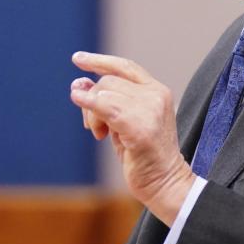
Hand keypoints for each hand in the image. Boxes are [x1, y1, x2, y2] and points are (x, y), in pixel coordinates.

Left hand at [70, 51, 194, 225]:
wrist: (165, 183)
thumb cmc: (143, 157)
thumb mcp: (124, 123)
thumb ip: (107, 103)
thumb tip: (77, 84)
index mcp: (157, 91)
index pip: (125, 66)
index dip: (100, 61)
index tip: (78, 59)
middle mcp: (156, 95)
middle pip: (108, 80)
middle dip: (92, 99)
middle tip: (94, 128)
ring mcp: (150, 109)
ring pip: (104, 92)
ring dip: (92, 113)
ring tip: (100, 134)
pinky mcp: (140, 126)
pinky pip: (105, 106)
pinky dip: (89, 105)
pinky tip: (81, 105)